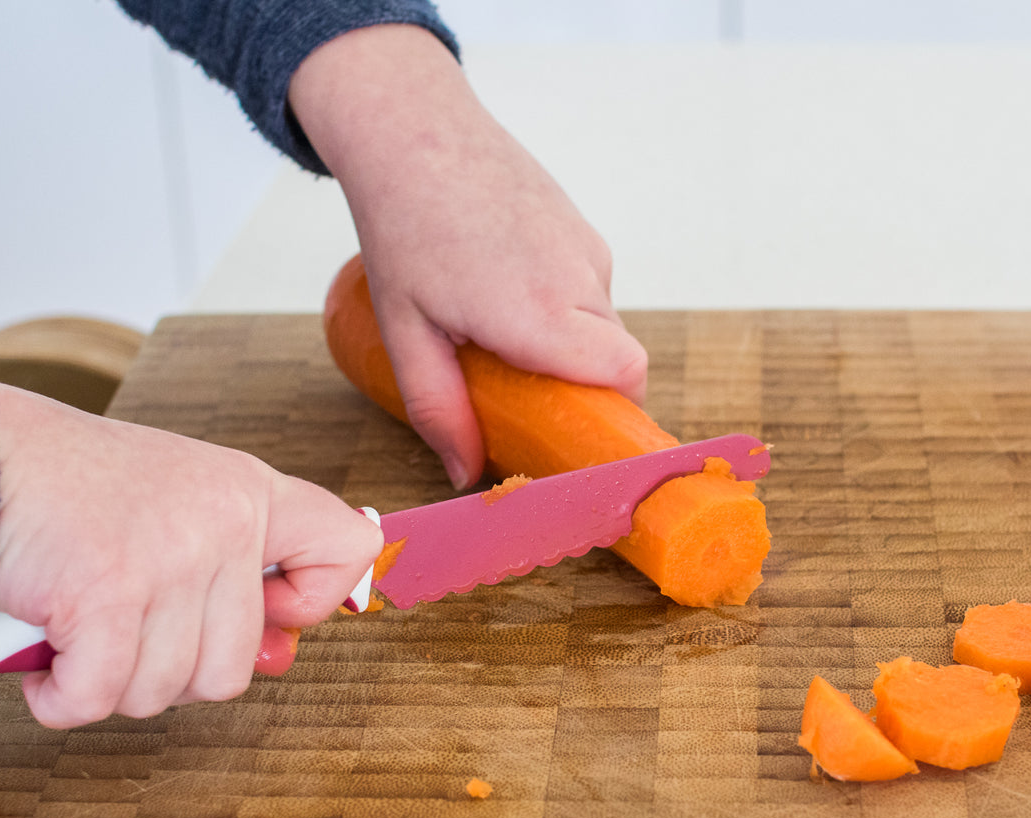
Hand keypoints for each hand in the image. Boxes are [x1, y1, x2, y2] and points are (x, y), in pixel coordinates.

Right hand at [0, 380, 381, 727]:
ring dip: (107, 681)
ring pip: (164, 691)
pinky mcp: (107, 595)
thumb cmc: (63, 490)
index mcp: (248, 492)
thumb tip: (280, 658)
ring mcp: (170, 559)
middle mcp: (223, 522)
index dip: (314, 601)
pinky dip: (61, 698)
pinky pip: (99, 698)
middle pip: (233, 669)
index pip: (347, 547)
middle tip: (119, 627)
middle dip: (167, 671)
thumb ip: (230, 576)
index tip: (266, 610)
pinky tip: (45, 660)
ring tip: (76, 628)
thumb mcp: (171, 508)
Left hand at [289, 25, 647, 487]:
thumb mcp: (406, 333)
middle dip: (582, 384)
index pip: (626, 376)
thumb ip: (438, 409)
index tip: (580, 431)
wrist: (413, 130)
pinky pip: (590, 286)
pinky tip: (507, 287)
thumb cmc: (403, 227)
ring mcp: (586, 247)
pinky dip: (563, 304)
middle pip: (617, 358)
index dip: (616, 410)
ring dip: (568, 342)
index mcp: (541, 314)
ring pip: (604, 322)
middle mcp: (578, 279)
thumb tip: (464, 474)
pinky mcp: (581, 226)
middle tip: (525, 392)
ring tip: (502, 330)